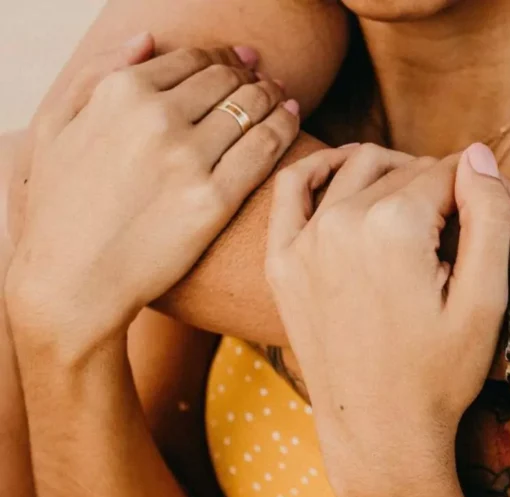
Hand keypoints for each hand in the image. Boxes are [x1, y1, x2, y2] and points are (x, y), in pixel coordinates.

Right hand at [5, 35, 299, 359]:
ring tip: (280, 98)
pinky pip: (264, 149)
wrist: (73, 281)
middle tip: (265, 80)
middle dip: (249, 75)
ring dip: (271, 96)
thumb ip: (97, 75)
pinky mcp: (214, 199)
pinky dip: (284, 127)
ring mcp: (188, 159)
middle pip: (225, 80)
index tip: (237, 63)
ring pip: (250, 109)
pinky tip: (291, 119)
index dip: (221, 58)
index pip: (190, 60)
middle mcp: (157, 118)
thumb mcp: (56, 128)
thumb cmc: (61, 207)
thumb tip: (146, 41)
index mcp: (120, 94)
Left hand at [265, 143, 509, 496]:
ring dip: (397, 172)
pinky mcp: (283, 263)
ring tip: (428, 203)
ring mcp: (304, 241)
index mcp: (394, 227)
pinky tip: (347, 172)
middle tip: (479, 220)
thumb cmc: (439, 375)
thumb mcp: (484, 300)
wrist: (380, 434)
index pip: (449, 172)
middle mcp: (341, 222)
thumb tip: (478, 155)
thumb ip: (486, 215)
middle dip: (449, 185)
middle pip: (406, 170)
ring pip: (357, 169)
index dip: (489, 186)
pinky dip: (321, 169)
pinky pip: (293, 189)